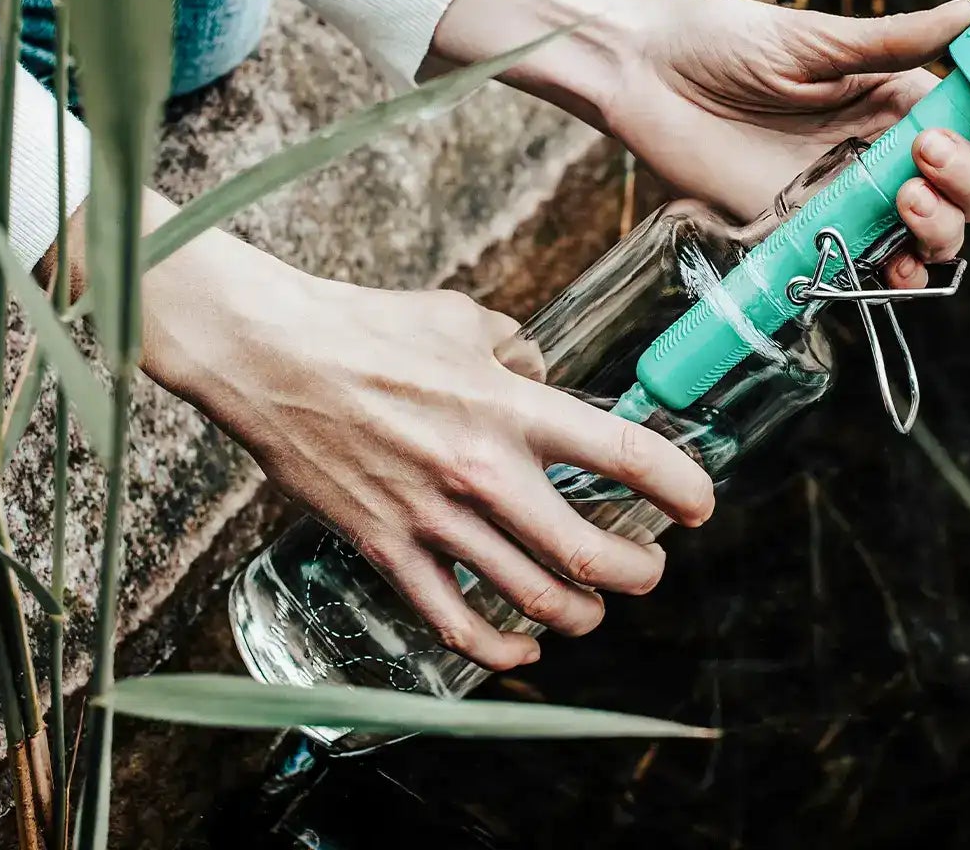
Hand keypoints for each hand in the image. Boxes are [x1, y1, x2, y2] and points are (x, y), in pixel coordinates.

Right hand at [133, 196, 715, 668]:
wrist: (270, 357)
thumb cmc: (366, 328)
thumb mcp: (462, 319)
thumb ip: (517, 351)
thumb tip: (543, 376)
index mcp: (512, 408)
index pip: (625, 456)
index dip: (680, 488)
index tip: (698, 506)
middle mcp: (483, 471)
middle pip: (591, 553)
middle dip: (639, 573)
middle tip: (648, 568)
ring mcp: (434, 518)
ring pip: (535, 600)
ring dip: (581, 615)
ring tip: (593, 608)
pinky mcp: (388, 549)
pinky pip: (455, 623)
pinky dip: (501, 649)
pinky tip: (523, 648)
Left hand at [433, 0, 969, 287]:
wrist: (645, 76)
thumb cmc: (724, 41)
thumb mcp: (811, 37)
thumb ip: (889, 42)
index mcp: (901, 96)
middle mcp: (888, 150)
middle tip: (927, 153)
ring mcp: (853, 196)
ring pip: (936, 233)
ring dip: (945, 227)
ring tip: (906, 198)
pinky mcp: (811, 233)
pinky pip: (871, 266)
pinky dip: (898, 275)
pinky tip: (895, 267)